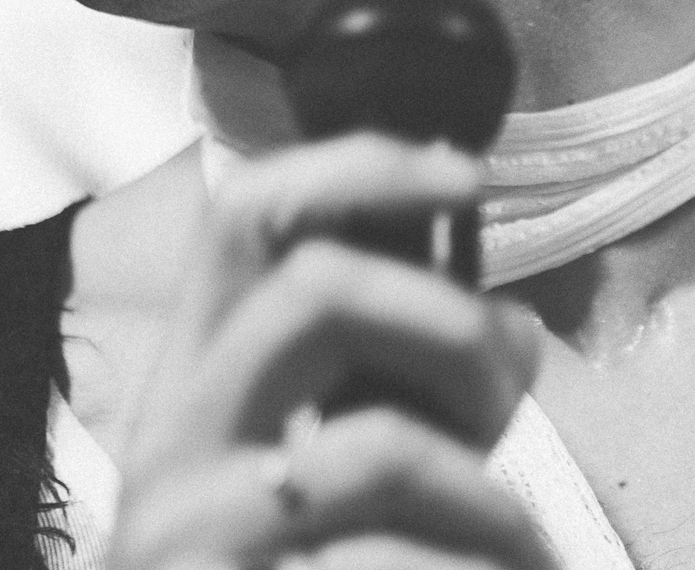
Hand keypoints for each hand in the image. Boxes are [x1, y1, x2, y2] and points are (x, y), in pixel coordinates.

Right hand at [109, 133, 547, 569]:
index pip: (247, 214)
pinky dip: (477, 566)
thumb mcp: (329, 472)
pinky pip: (389, 569)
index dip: (357, 165)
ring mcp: (188, 537)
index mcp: (195, 380)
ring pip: (374, 448)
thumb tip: (512, 331)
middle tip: (512, 381)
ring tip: (524, 545)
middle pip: (314, 290)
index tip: (465, 174)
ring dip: (488, 494)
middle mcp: (170, 444)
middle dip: (449, 317)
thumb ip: (397, 391)